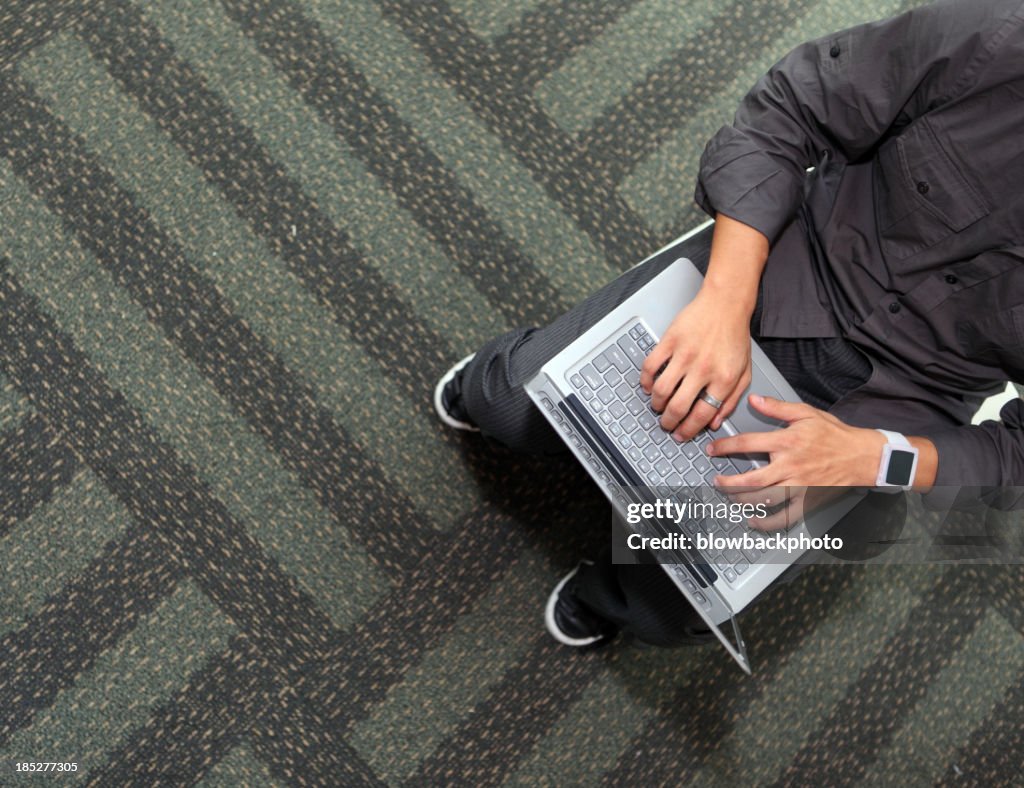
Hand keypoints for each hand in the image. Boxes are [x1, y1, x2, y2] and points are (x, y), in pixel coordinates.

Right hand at [640, 287, 751, 439]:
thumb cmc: (735, 336)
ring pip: (661, 390)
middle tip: (666, 424)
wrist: (726, 303)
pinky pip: (651, 366)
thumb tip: (714, 423)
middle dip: (668, 422)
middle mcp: (703, 368)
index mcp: (723, 378)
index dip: (688, 430)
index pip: (701, 414)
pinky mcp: (670, 340)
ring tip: (658, 406)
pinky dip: (646, 380)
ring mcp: (684, 354)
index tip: (681, 434)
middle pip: (678, 407)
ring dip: (656, 404)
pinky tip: (649, 386)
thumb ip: (731, 400)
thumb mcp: (744, 372)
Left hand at [708, 394, 886, 529]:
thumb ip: (777, 408)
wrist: (864, 456)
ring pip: (763, 499)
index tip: (712, 450)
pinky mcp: (808, 501)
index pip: (747, 444)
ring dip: (741, 500)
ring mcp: (799, 486)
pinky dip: (767, 522)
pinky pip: (784, 517)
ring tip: (729, 497)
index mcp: (787, 442)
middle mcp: (790, 466)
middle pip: (751, 479)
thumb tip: (754, 399)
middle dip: (728, 482)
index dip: (725, 447)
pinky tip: (754, 520)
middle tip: (716, 481)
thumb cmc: (836, 435)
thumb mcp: (806, 413)